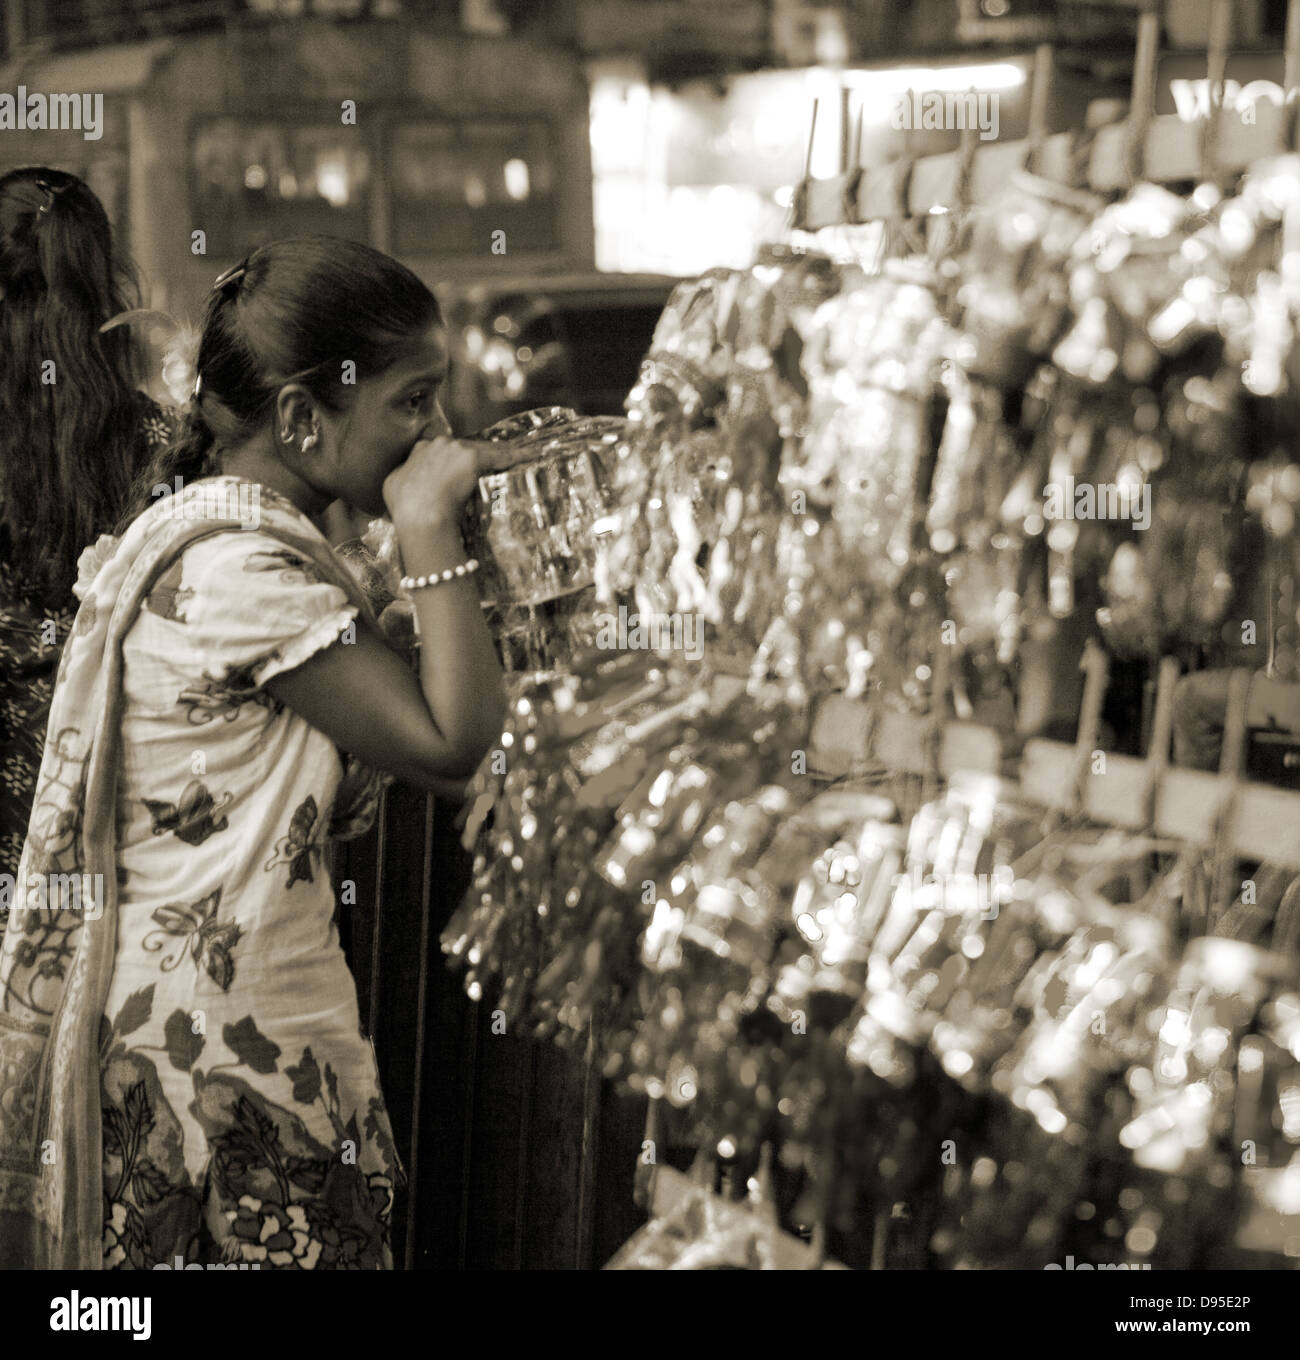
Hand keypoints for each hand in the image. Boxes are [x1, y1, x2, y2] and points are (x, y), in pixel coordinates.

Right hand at [383, 437, 543, 528]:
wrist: (419, 516)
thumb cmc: (405, 509)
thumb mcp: (393, 487)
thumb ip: (403, 477)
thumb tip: (405, 480)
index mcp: (420, 449)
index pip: (443, 449)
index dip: (455, 460)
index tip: (462, 470)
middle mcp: (438, 444)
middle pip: (465, 447)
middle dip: (476, 457)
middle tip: (490, 469)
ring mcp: (457, 449)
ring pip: (484, 450)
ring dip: (499, 455)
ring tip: (518, 458)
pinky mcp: (473, 458)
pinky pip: (502, 456)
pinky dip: (518, 455)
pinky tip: (533, 456)